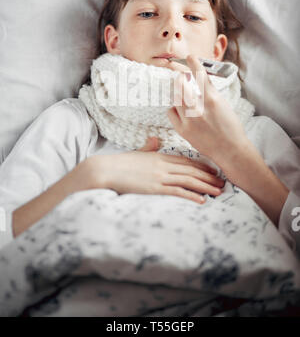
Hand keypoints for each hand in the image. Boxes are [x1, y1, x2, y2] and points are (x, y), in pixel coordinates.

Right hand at [86, 137, 224, 204]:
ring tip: (218, 191)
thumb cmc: (119, 163)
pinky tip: (202, 200)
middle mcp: (163, 165)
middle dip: (209, 176)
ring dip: (206, 186)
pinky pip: (178, 191)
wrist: (105, 170)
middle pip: (191, 170)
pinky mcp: (155, 188)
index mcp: (159, 156)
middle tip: (223, 181)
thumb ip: (148, 147)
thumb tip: (155, 139)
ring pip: (189, 180)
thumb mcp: (137, 153)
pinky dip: (191, 196)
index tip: (213, 169)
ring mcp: (160, 176)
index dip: (202, 165)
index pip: (186, 160)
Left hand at [167, 55, 248, 163]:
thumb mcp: (223, 104)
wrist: (230, 150)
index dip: (193, 62)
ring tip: (185, 97)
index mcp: (211, 99)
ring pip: (175, 97)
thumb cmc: (230, 127)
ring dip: (178, 93)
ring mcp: (188, 119)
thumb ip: (210, 90)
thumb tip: (201, 76)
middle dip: (181, 78)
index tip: (190, 57)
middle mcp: (198, 108)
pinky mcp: (182, 130)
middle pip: (180, 83)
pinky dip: (175, 108)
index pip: (199, 74)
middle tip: (183, 78)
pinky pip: (171, 112)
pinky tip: (181, 111)